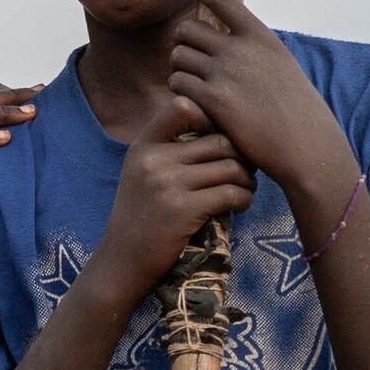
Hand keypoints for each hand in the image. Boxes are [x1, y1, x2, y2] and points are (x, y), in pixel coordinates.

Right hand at [90, 106, 254, 305]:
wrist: (121, 263)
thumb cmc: (138, 218)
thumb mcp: (140, 174)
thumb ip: (167, 149)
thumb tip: (217, 129)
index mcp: (143, 146)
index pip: (182, 106)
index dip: (210, 116)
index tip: (219, 138)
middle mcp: (154, 160)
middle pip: (218, 139)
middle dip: (241, 153)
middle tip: (247, 168)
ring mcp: (169, 185)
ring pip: (230, 166)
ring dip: (247, 178)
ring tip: (246, 188)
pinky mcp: (185, 211)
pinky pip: (231, 193)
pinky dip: (244, 198)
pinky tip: (242, 204)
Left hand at [169, 0, 357, 204]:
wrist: (305, 145)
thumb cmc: (296, 112)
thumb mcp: (281, 68)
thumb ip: (254, 52)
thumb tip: (228, 42)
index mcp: (259, 36)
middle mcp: (240, 49)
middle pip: (188, 29)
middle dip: (183, 42)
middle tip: (189, 59)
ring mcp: (225, 73)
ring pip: (178, 56)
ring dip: (178, 68)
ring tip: (189, 84)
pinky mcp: (213, 100)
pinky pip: (178, 83)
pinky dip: (179, 90)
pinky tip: (190, 101)